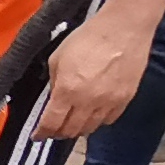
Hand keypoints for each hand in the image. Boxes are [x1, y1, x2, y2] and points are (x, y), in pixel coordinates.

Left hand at [34, 3, 148, 138]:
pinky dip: (98, 121)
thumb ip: (54, 83)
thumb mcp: (58, 58)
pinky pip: (109, 120)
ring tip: (73, 122)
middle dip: (59, 133)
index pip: (52, 123)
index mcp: (67, 90)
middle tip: (54, 129)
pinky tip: (93, 114)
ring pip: (91, 128)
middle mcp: (88, 101)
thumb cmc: (88, 38)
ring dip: (78, 129)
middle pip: (71, 130)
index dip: (42, 133)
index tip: (38, 136)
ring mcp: (109, 102)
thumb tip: (55, 100)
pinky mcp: (126, 99)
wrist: (124, 28)